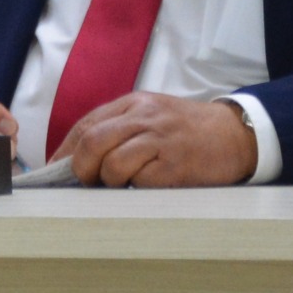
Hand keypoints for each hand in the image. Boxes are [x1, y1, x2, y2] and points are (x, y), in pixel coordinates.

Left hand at [59, 90, 256, 187]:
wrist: (238, 134)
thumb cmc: (187, 130)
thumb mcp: (151, 115)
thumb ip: (118, 129)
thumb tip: (77, 158)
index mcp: (133, 103)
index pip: (85, 125)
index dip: (65, 150)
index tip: (55, 169)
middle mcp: (145, 117)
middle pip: (93, 142)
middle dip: (80, 168)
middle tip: (86, 183)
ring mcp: (162, 140)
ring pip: (113, 164)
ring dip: (109, 181)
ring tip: (122, 185)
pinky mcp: (177, 165)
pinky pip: (141, 182)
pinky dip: (136, 189)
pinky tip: (148, 187)